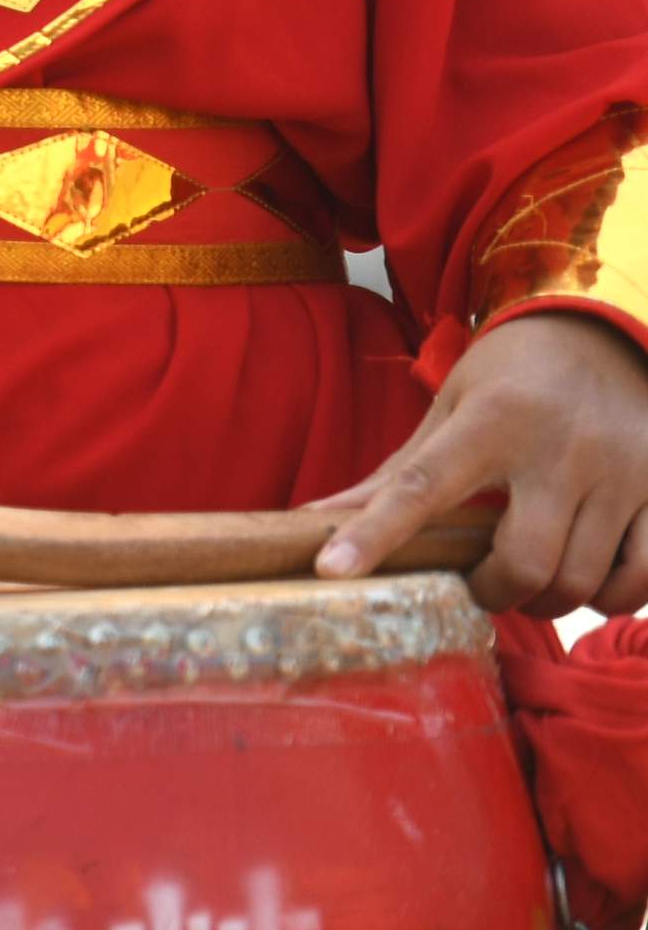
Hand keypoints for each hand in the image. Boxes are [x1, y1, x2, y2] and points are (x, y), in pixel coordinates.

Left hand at [307, 310, 647, 610]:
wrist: (604, 328)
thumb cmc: (513, 375)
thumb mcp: (450, 407)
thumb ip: (395, 475)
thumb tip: (314, 519)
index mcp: (491, 421)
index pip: (422, 487)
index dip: (376, 535)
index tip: (332, 571)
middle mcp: (561, 449)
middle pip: (524, 562)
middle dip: (493, 592)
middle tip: (480, 584)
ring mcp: (622, 471)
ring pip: (581, 580)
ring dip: (546, 601)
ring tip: (528, 582)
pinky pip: (642, 576)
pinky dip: (610, 596)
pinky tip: (587, 580)